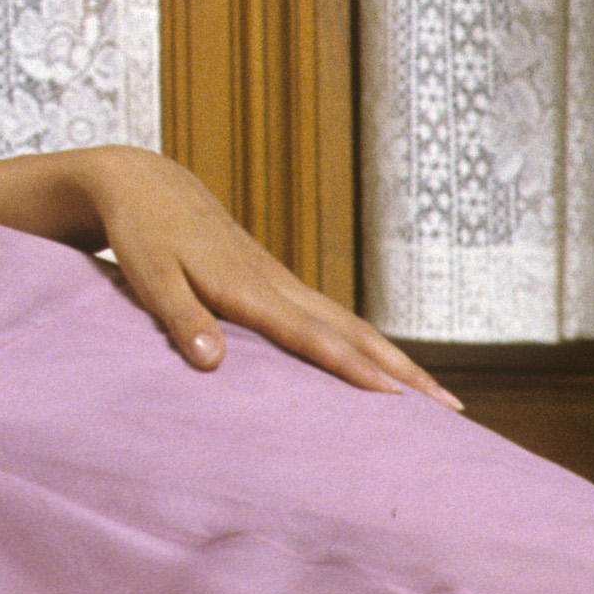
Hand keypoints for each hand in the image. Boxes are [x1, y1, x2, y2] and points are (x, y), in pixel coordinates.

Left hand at [69, 145, 462, 408]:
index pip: (309, 334)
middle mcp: (275, 283)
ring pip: (350, 323)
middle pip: (352, 331)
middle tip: (452, 410)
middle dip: (403, 369)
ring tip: (436, 397)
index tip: (395, 397)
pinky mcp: (274, 279)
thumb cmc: (141, 234)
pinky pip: (331, 317)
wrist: (146, 183)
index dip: (351, 366)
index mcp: (246, 288)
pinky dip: (364, 343)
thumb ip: (178, 317)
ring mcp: (280, 280)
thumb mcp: (148, 275)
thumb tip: (211, 361)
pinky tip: (380, 366)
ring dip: (394, 359)